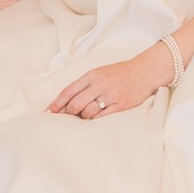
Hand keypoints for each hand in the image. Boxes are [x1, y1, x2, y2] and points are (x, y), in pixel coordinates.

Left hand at [49, 50, 167, 119]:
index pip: (68, 91)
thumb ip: (84, 85)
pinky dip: (96, 120)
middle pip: (75, 104)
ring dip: (84, 117)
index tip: (49, 112)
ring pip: (88, 113)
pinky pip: (102, 118)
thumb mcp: (99, 73)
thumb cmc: (119, 73)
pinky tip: (96, 118)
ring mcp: (110, 96)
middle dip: (70, 113)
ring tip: (87, 115)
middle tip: (69, 117)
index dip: (57, 103)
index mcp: (92, 75)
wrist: (144, 72)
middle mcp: (99, 85)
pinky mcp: (121, 106)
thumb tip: (66, 102)